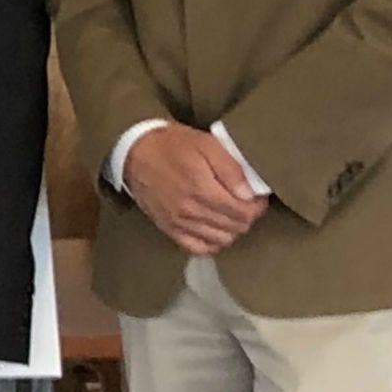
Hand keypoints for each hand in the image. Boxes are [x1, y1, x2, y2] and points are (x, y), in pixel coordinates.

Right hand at [126, 122, 266, 256]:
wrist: (135, 151)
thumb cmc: (172, 144)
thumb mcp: (206, 144)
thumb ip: (231, 169)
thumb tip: (249, 194)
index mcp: (202, 188)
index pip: (244, 212)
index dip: (257, 206)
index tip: (256, 196)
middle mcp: (190, 210)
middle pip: (235, 227)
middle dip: (246, 216)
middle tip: (245, 202)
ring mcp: (178, 222)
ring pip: (221, 239)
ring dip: (232, 228)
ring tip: (230, 213)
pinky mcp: (168, 228)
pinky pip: (198, 247)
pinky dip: (212, 242)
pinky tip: (214, 227)